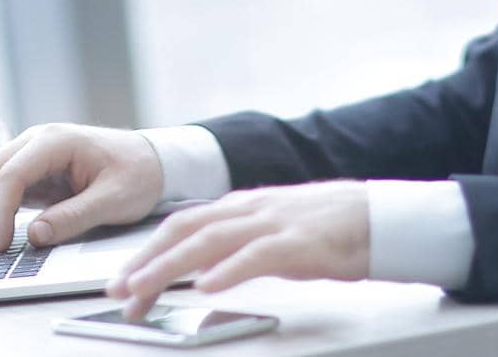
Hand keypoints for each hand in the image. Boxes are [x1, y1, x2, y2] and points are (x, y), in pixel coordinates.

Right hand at [0, 123, 164, 254]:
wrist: (152, 161)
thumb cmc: (137, 174)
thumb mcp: (114, 199)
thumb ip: (75, 216)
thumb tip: (34, 236)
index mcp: (56, 141)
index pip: (13, 173)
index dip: (1, 210)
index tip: (1, 244)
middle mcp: (35, 142)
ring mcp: (28, 157)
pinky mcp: (29, 175)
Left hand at [106, 180, 368, 320]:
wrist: (378, 217)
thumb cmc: (326, 230)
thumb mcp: (269, 237)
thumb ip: (234, 248)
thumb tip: (199, 270)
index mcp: (239, 207)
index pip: (181, 226)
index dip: (146, 251)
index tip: (122, 279)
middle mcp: (249, 210)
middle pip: (184, 230)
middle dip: (146, 261)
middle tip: (118, 289)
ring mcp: (272, 223)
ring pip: (209, 240)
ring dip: (171, 266)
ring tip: (146, 288)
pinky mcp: (298, 242)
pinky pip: (256, 255)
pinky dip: (227, 270)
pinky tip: (207, 285)